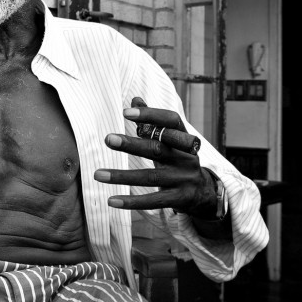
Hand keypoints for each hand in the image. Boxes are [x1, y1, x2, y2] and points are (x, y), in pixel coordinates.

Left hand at [94, 96, 217, 218]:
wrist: (204, 192)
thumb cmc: (178, 159)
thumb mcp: (170, 140)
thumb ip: (152, 122)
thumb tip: (135, 99)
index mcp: (184, 138)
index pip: (170, 121)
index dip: (150, 115)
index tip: (126, 112)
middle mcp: (186, 157)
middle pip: (157, 148)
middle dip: (131, 144)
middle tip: (107, 139)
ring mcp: (184, 179)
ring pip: (150, 177)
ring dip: (122, 176)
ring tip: (97, 174)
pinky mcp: (180, 199)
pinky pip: (153, 201)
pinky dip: (131, 202)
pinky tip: (111, 200)